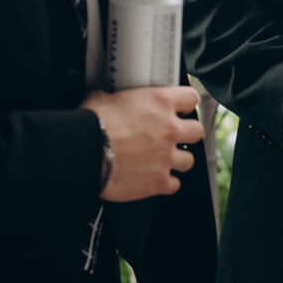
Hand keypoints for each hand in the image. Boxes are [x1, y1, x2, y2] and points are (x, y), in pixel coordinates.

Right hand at [81, 86, 204, 201]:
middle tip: (174, 136)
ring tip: (163, 160)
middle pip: (197, 131)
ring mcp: (166, 157)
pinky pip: (174, 184)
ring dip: (178, 160)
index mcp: (159, 103)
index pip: (191, 98)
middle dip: (187, 134)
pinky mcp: (158, 181)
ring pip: (189, 160)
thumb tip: (107, 99)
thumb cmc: (92, 125)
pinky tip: (155, 178)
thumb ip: (117, 99)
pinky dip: (166, 183)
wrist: (84, 154)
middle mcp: (169, 129)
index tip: (181, 109)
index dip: (185, 104)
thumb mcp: (104, 99)